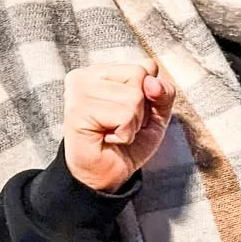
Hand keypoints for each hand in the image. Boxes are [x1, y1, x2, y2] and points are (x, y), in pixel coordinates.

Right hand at [63, 60, 174, 193]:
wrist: (107, 174)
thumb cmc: (127, 141)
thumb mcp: (156, 114)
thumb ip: (163, 92)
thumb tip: (152, 81)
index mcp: (102, 71)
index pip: (145, 67)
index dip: (149, 96)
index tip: (129, 113)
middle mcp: (85, 75)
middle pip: (139, 76)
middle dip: (141, 110)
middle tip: (120, 125)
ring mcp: (78, 91)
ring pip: (133, 98)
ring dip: (132, 124)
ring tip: (113, 132)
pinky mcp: (77, 110)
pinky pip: (124, 115)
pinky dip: (124, 134)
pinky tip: (107, 138)